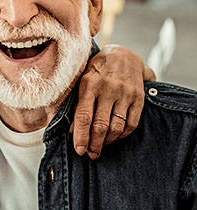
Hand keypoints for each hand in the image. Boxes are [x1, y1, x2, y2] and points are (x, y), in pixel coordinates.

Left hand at [71, 44, 152, 158]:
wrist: (123, 55)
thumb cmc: (96, 70)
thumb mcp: (82, 81)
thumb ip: (77, 104)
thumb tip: (72, 130)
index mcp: (89, 84)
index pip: (84, 116)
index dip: (81, 136)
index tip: (79, 150)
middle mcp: (108, 89)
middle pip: (100, 125)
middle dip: (94, 144)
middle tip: (90, 154)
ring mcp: (125, 93)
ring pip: (116, 127)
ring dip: (107, 142)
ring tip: (100, 148)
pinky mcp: (139, 98)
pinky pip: (132, 123)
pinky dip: (122, 135)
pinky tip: (114, 138)